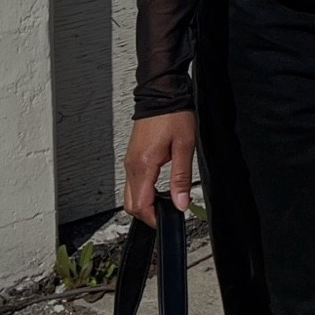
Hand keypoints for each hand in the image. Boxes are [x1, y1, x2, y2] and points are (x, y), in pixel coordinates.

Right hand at [123, 112, 196, 226]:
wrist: (161, 93)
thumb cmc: (173, 114)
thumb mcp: (184, 147)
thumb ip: (181, 178)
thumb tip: (181, 203)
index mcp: (143, 165)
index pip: (140, 205)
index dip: (154, 219)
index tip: (168, 220)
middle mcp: (132, 165)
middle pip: (131, 205)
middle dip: (148, 215)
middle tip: (168, 214)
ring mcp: (130, 161)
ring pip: (129, 195)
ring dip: (145, 203)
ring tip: (166, 201)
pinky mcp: (132, 157)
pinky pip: (132, 182)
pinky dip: (143, 191)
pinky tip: (159, 188)